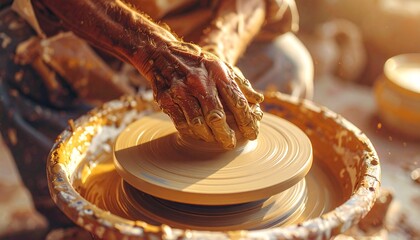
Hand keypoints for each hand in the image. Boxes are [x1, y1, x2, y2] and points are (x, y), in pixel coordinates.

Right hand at [143, 41, 263, 148]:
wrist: (161, 53)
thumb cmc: (197, 63)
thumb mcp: (221, 66)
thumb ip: (240, 84)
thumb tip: (258, 100)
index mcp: (218, 73)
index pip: (238, 102)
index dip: (248, 122)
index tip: (253, 134)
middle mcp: (200, 82)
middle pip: (217, 117)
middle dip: (226, 135)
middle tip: (230, 143)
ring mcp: (181, 91)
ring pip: (198, 123)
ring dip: (208, 135)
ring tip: (213, 138)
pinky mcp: (166, 99)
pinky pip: (181, 123)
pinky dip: (191, 131)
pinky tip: (197, 133)